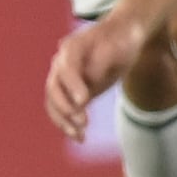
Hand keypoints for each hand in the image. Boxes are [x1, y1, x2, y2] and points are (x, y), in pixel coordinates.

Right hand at [44, 13, 142, 138]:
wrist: (122, 39)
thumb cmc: (122, 41)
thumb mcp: (119, 48)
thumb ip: (103, 63)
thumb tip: (89, 83)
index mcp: (72, 48)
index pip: (67, 68)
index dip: (73, 85)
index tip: (84, 101)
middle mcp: (61, 63)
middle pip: (54, 87)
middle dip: (65, 106)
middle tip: (83, 121)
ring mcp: (63, 78)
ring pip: (54, 102)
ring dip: (64, 120)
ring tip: (80, 135)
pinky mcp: (70, 92)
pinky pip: (62, 110)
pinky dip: (68, 124)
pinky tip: (81, 138)